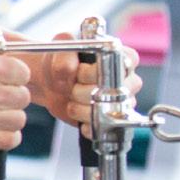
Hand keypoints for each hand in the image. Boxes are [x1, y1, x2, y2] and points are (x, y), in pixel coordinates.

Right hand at [0, 48, 31, 150]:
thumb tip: (24, 63)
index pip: (24, 73)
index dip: (17, 75)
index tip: (10, 78)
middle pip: (23, 97)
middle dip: (13, 95)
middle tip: (0, 95)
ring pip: (19, 119)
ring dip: (10, 116)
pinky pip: (10, 139)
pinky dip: (6, 135)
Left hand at [28, 33, 142, 129]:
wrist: (51, 83)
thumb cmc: (62, 61)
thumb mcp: (60, 51)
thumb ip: (64, 56)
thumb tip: (71, 68)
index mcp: (123, 57)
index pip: (124, 64)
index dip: (96, 71)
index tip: (80, 72)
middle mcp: (128, 81)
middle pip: (116, 92)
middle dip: (85, 91)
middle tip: (73, 85)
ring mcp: (123, 103)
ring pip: (109, 112)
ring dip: (81, 108)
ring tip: (72, 98)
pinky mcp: (112, 121)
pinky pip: (104, 128)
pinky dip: (85, 124)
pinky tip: (77, 112)